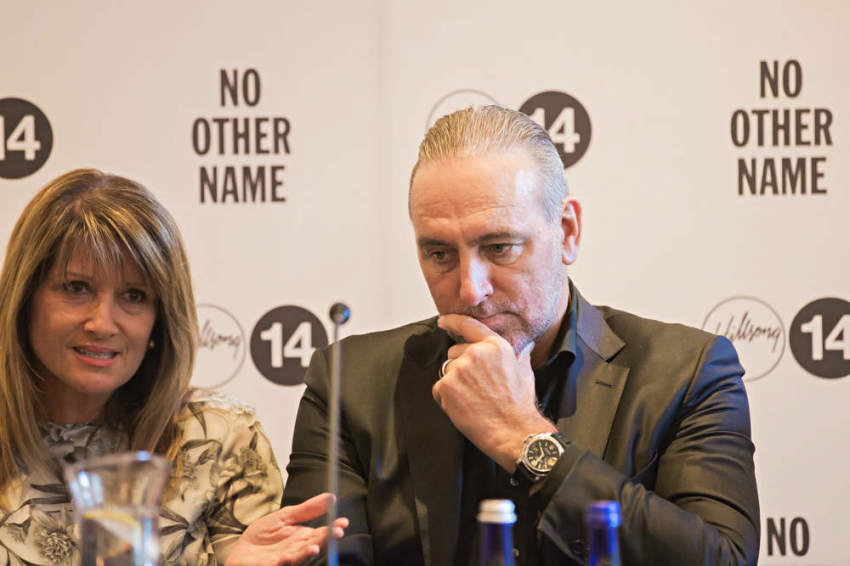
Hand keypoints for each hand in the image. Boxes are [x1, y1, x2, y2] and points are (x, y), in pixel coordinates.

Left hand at [225, 493, 348, 565]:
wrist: (241, 551)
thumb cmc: (262, 536)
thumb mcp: (285, 516)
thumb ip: (307, 509)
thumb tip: (330, 497)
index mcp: (303, 537)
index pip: (322, 532)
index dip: (333, 528)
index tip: (343, 522)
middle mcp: (297, 549)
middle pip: (315, 543)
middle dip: (326, 539)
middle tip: (336, 532)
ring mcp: (285, 559)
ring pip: (300, 556)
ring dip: (308, 552)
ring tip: (315, 546)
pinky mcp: (272, 565)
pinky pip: (280, 565)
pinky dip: (284, 562)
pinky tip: (288, 556)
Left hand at [433, 314, 555, 471]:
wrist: (513, 431)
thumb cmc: (520, 405)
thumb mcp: (524, 371)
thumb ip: (519, 353)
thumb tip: (525, 344)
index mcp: (495, 346)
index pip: (468, 326)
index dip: (452, 322)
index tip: (443, 321)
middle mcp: (475, 353)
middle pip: (454, 353)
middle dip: (460, 367)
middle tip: (478, 387)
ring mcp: (459, 369)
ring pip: (446, 371)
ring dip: (454, 384)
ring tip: (473, 399)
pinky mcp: (446, 386)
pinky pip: (438, 389)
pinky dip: (446, 399)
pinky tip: (464, 407)